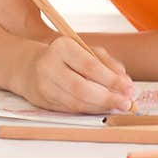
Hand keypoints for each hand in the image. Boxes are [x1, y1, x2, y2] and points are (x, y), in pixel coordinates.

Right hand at [16, 37, 134, 113]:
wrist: (29, 67)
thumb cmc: (63, 57)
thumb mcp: (85, 50)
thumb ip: (106, 62)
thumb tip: (124, 80)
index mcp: (62, 47)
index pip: (90, 66)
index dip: (111, 79)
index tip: (128, 88)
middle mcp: (49, 66)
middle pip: (81, 88)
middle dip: (107, 97)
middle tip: (126, 102)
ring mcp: (43, 86)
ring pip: (76, 102)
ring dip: (100, 107)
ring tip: (117, 106)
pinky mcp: (42, 102)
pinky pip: (70, 109)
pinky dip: (89, 110)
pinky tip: (102, 108)